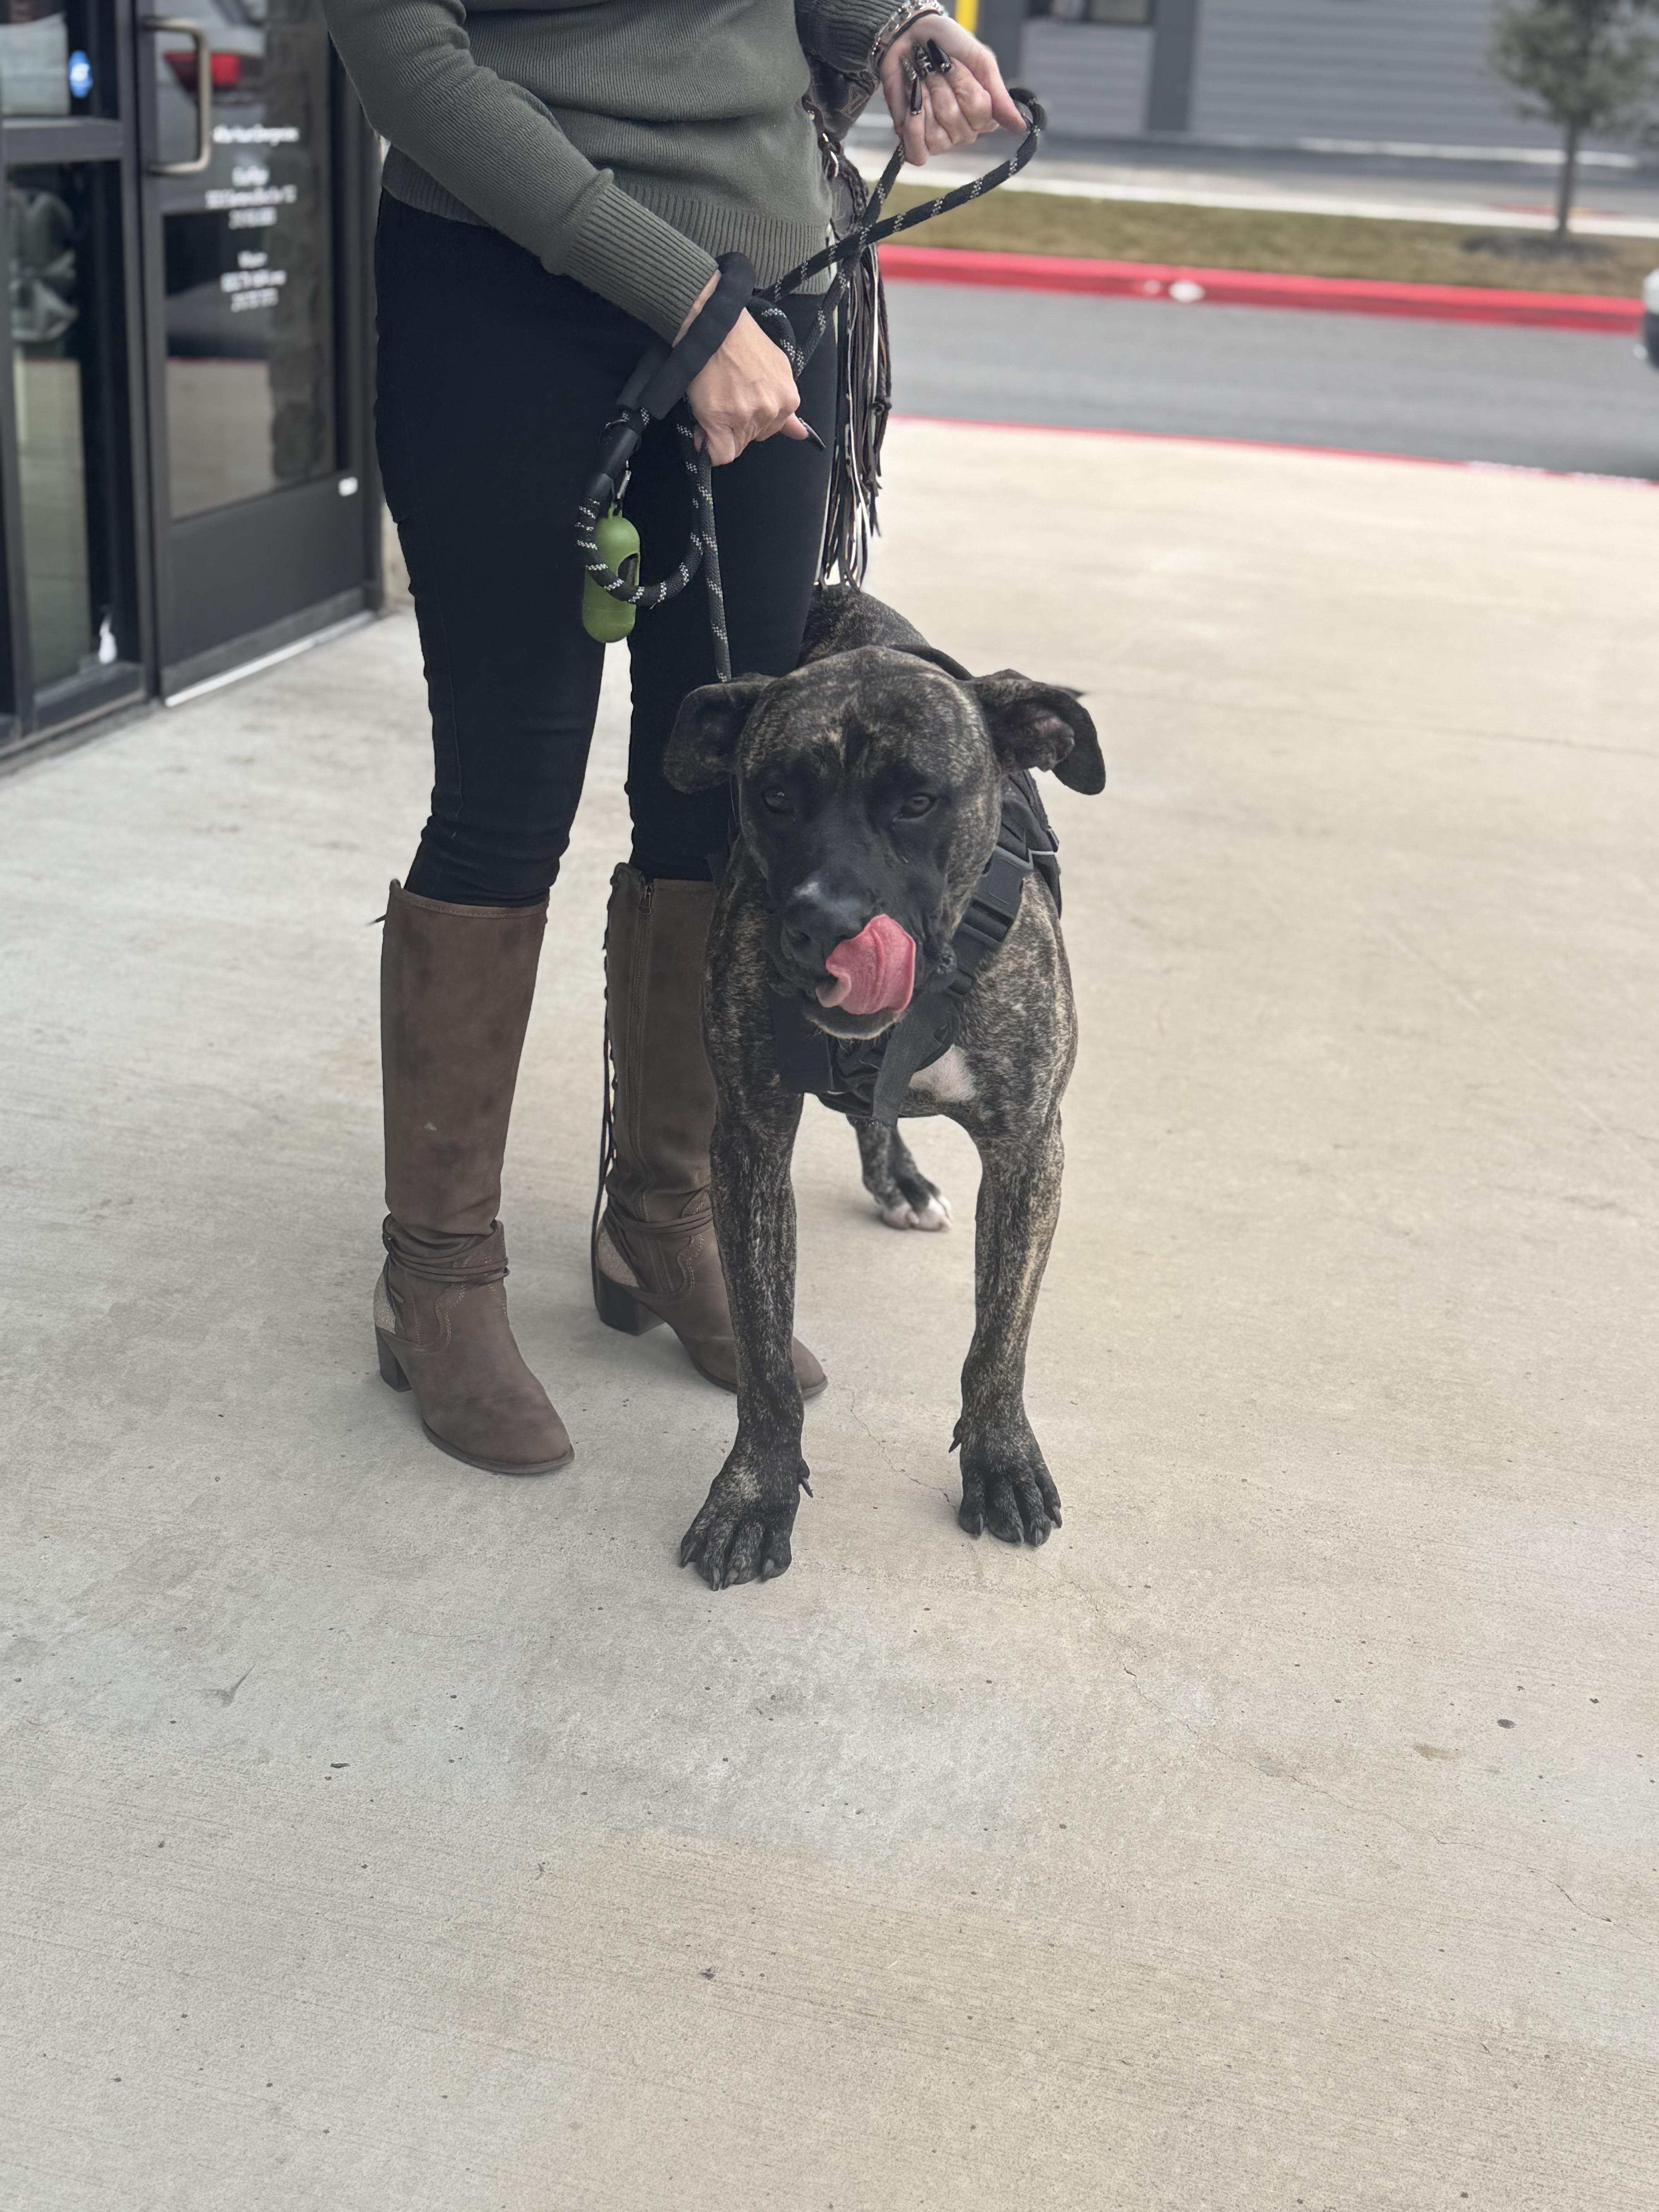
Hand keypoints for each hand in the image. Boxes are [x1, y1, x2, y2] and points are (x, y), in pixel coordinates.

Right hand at [677, 278, 809, 466]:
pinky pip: (719, 455)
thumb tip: (802, 434)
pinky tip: (704, 431)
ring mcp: (747, 415)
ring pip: (735, 446)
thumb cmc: (741, 342)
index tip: (738, 406)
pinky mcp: (721, 420)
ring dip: (720, 432)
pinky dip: (709, 450)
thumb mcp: (777, 369)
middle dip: (737, 426)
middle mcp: (772, 409)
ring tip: (713, 403)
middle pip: (753, 439)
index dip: (751, 421)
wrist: (712, 325)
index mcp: (788, 398)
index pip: (772, 431)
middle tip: (723, 399)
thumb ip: (787, 407)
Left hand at [880, 14, 1024, 166]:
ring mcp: (939, 140)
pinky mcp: (913, 143)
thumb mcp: (980, 61)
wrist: (908, 33)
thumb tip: (1020, 128)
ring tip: (919, 83)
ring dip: (925, 102)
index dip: (964, 84)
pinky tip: (911, 108)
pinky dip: (913, 129)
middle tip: (931, 70)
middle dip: (941, 90)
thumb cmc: (946, 44)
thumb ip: (999, 96)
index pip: (981, 112)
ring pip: (938, 138)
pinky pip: (918, 154)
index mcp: (984, 113)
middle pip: (957, 124)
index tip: (952, 62)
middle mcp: (964, 132)